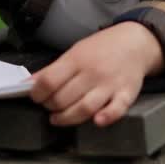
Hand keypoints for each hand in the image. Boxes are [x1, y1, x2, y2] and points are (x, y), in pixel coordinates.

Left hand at [29, 22, 163, 126]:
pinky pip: (116, 109)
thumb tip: (29, 84)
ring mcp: (110, 85)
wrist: (135, 42)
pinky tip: (97, 121)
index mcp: (77, 60)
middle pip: (63, 98)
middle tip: (48, 107)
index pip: (49, 81)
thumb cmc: (102, 49)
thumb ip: (53, 70)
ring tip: (58, 118)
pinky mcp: (126, 94)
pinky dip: (106, 117)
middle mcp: (92, 73)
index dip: (37, 93)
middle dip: (50, 107)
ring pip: (85, 108)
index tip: (35, 97)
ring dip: (67, 118)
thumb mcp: (75, 52)